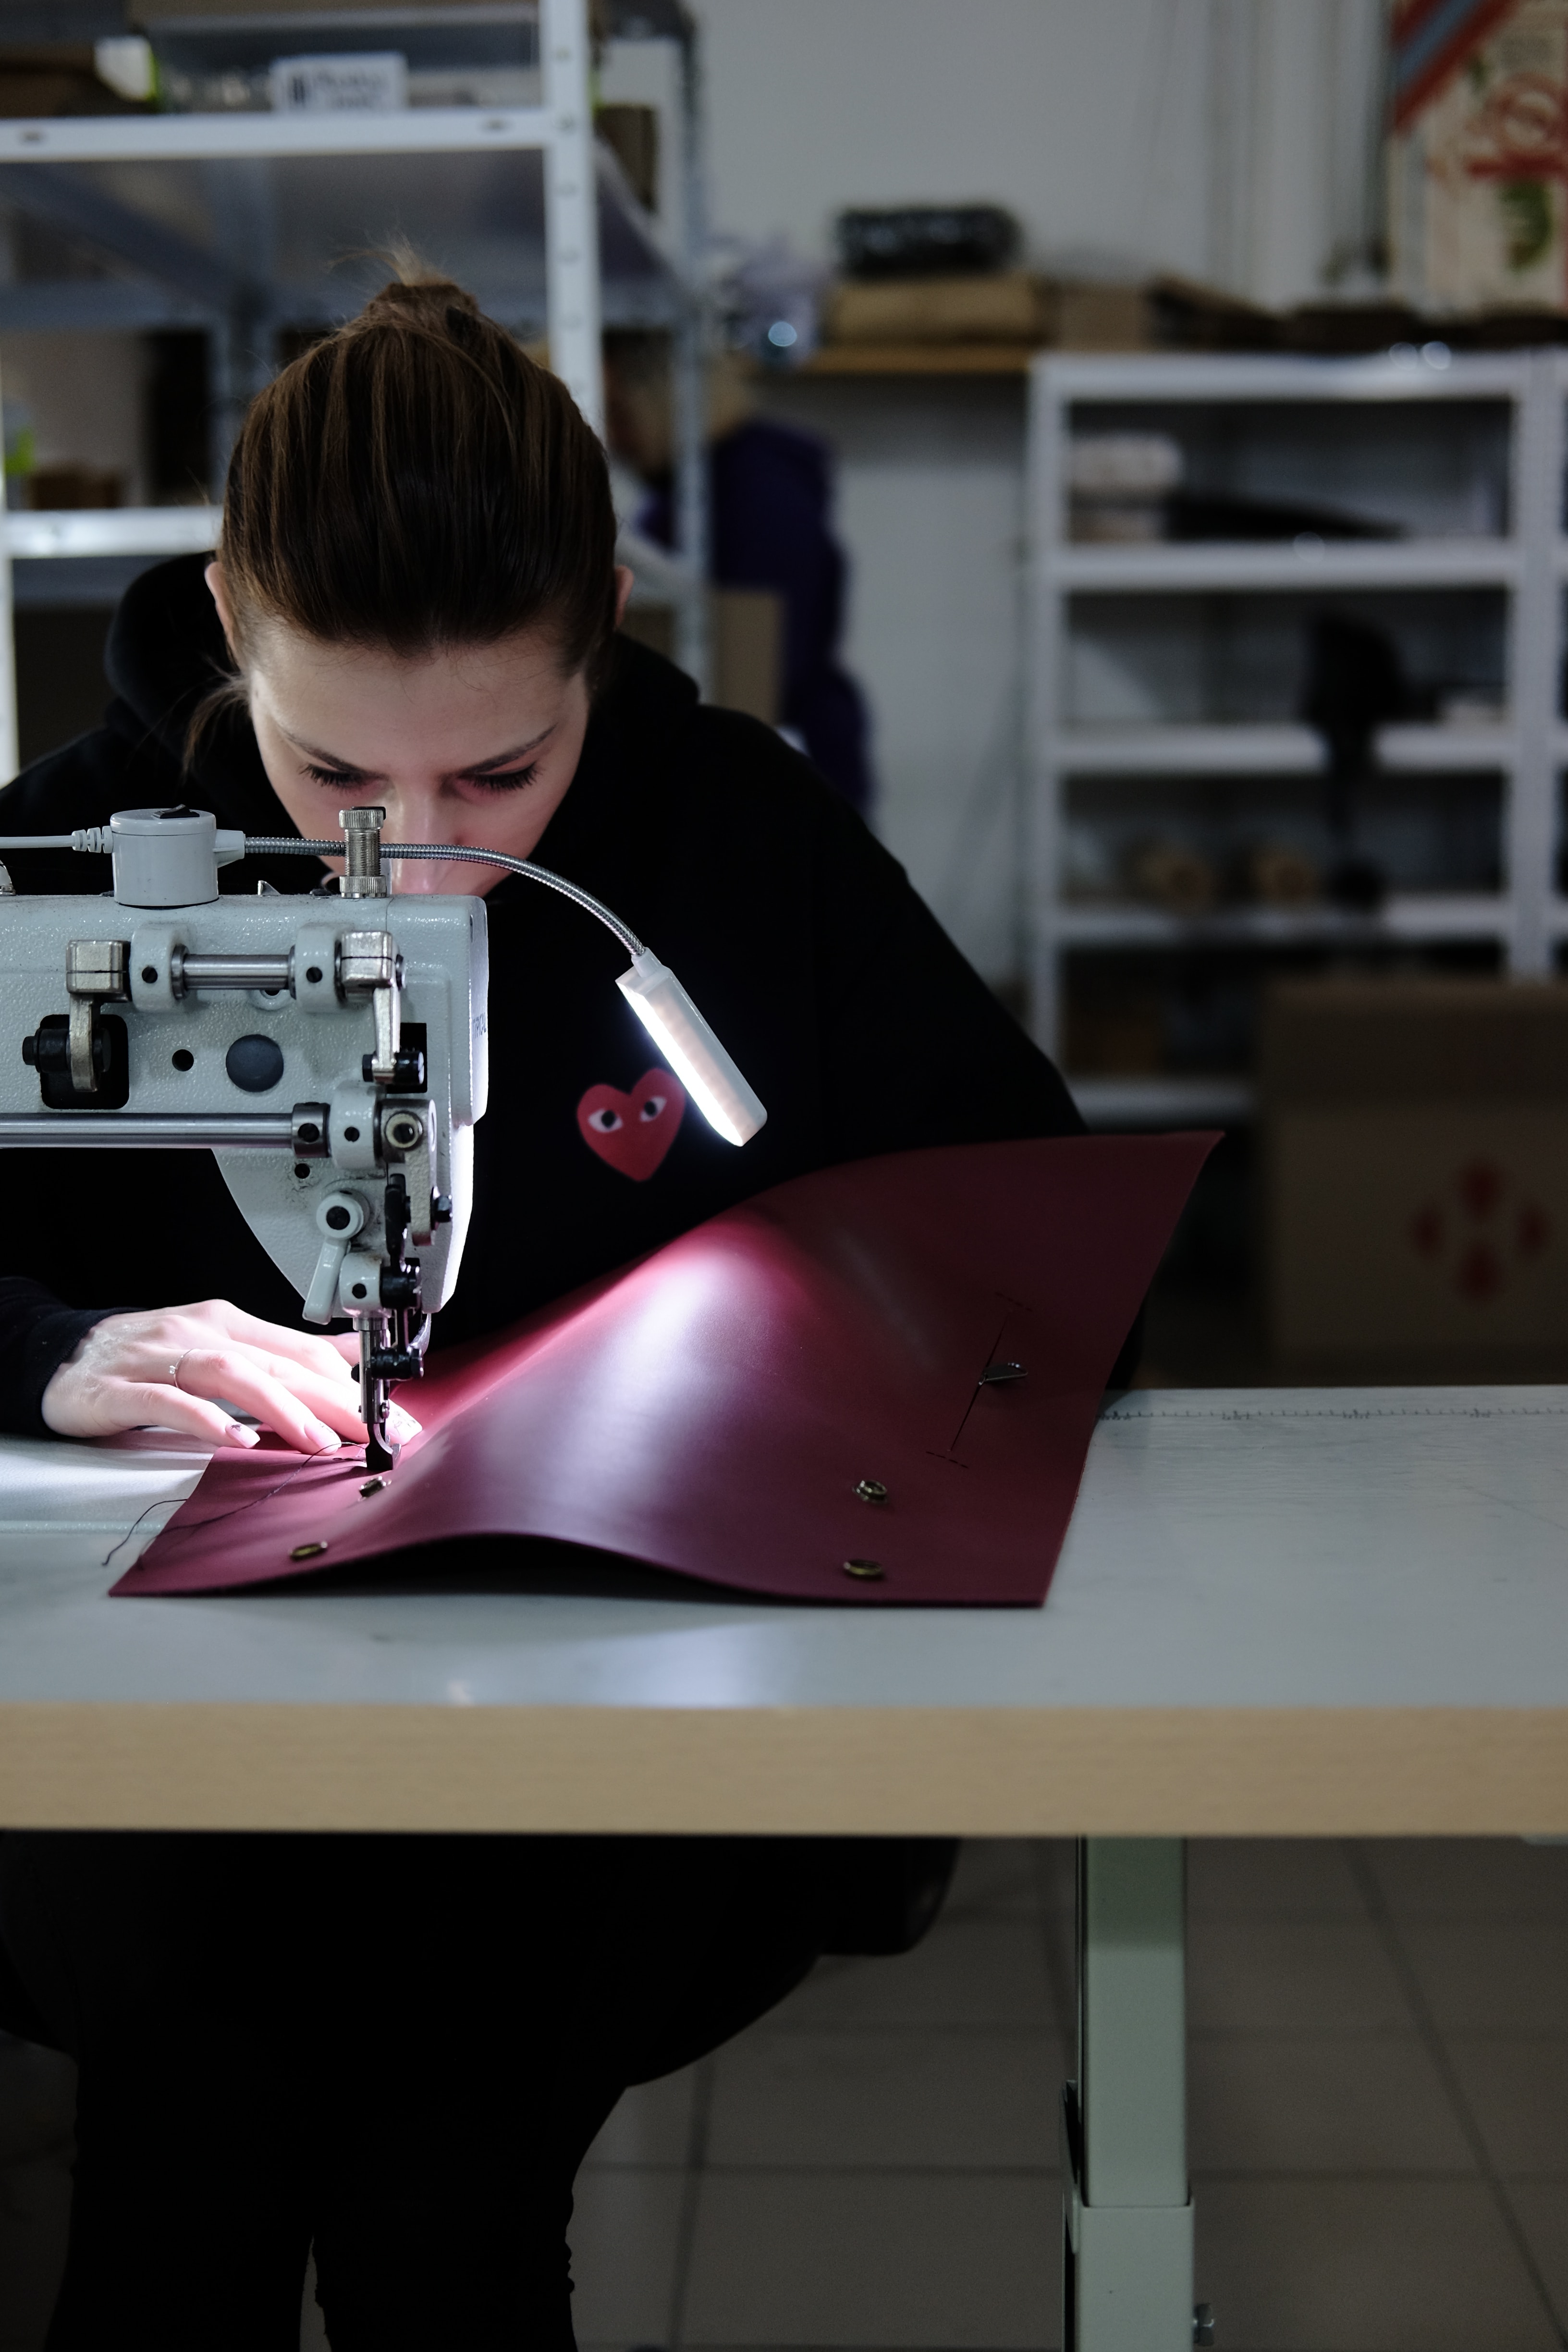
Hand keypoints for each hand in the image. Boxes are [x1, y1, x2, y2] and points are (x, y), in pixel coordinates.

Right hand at [41, 1300, 367, 1455]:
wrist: (59, 1357)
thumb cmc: (145, 1359)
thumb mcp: (219, 1346)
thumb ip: (281, 1355)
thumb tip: (348, 1359)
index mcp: (223, 1322)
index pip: (298, 1348)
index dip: (348, 1381)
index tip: (385, 1414)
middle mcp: (194, 1332)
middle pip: (274, 1361)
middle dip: (331, 1399)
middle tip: (371, 1431)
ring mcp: (155, 1359)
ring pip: (228, 1373)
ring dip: (279, 1407)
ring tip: (318, 1439)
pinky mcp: (119, 1390)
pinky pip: (167, 1402)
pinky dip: (204, 1419)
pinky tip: (235, 1439)